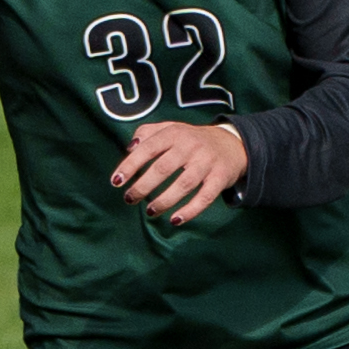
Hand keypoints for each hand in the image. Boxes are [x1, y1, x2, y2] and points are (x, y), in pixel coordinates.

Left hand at [109, 118, 247, 220]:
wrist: (232, 144)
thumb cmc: (191, 139)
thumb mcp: (171, 128)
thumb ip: (147, 133)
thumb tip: (129, 148)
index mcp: (174, 133)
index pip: (148, 148)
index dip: (130, 165)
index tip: (116, 182)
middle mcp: (190, 146)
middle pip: (163, 168)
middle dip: (143, 186)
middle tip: (130, 199)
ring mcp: (207, 162)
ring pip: (184, 184)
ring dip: (164, 200)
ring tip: (150, 211)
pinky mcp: (220, 178)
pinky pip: (205, 197)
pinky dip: (190, 210)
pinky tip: (175, 220)